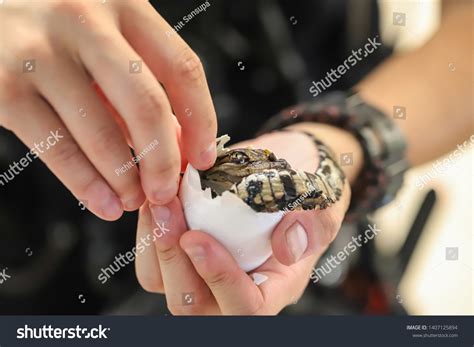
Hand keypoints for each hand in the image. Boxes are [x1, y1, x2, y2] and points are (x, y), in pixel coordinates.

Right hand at [0, 0, 216, 219]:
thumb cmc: (58, 35)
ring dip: (125, 180)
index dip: (201, 121)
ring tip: (134, 201)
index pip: (182, 68)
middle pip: (146, 104)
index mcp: (123, 6)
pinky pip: (58, 148)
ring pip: (101, 132)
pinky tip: (104, 202)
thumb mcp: (106, 43)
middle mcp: (84, 20)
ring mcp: (40, 52)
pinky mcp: (4, 87)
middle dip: (163, 160)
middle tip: (166, 192)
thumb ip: (140, 87)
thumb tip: (177, 146)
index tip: (204, 158)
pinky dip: (86, 184)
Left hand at [135, 131, 350, 314]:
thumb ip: (313, 223)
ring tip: (158, 200)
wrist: (287, 164)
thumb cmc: (308, 183)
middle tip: (165, 207)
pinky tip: (157, 196)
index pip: (246, 306)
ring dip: (154, 243)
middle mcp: (237, 287)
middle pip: (193, 304)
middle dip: (172, 258)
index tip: (196, 236)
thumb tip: (287, 248)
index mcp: (274, 284)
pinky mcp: (187, 252)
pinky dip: (150, 229)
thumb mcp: (324, 199)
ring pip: (164, 283)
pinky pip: (155, 258)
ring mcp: (207, 271)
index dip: (219, 279)